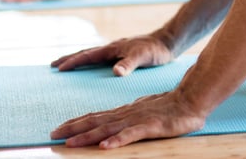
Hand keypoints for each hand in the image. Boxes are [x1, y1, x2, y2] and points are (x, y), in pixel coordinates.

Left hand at [51, 91, 205, 148]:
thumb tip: (115, 123)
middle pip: (96, 121)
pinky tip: (105, 147)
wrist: (192, 97)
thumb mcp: (145, 109)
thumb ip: (129, 116)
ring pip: (108, 129)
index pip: (96, 116)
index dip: (76, 122)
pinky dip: (117, 141)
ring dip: (88, 136)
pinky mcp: (151, 127)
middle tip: (53, 135)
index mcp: (125, 111)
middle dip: (73, 129)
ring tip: (70, 143)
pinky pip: (132, 135)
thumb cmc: (171, 105)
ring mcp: (138, 120)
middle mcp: (127, 114)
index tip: (59, 128)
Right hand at [52, 33, 173, 76]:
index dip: (72, 61)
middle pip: (85, 52)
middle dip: (69, 59)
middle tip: (53, 65)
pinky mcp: (122, 54)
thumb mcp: (142, 57)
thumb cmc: (155, 50)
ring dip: (78, 59)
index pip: (87, 55)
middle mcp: (111, 48)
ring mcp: (116, 50)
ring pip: (92, 55)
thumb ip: (129, 64)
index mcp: (112, 48)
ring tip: (66, 65)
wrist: (167, 42)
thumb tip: (115, 72)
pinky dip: (90, 62)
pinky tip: (91, 68)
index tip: (57, 68)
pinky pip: (101, 59)